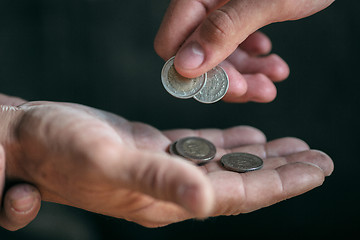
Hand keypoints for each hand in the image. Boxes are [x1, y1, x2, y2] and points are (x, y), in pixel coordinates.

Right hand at [3, 101, 332, 226]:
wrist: (33, 139)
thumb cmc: (62, 149)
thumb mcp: (108, 160)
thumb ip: (157, 180)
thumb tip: (205, 202)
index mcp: (168, 198)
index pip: (240, 194)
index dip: (281, 182)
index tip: (318, 169)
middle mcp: (172, 188)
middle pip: (241, 180)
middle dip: (283, 170)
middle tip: (321, 159)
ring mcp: (165, 168)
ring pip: (226, 162)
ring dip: (261, 154)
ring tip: (294, 145)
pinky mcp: (156, 148)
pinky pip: (203, 147)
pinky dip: (230, 140)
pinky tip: (249, 134)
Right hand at [154, 0, 334, 101]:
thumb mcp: (268, 0)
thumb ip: (225, 30)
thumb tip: (185, 66)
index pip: (171, 42)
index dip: (193, 71)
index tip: (227, 86)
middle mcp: (204, 3)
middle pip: (196, 54)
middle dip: (228, 78)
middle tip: (259, 89)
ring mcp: (220, 10)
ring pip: (217, 55)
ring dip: (245, 74)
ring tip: (274, 75)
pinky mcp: (237, 16)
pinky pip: (234, 46)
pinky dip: (252, 60)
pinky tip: (269, 59)